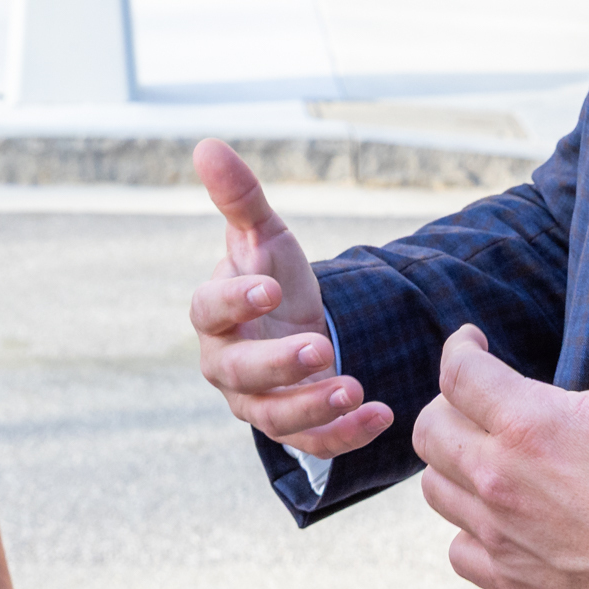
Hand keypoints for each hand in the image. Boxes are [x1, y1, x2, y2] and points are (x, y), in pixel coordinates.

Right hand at [189, 139, 393, 457]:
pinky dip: (344, 435)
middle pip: (241, 372)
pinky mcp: (292, 428)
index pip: (211, 310)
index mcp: (214, 314)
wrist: (295, 324)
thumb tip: (208, 145)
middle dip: (279, 365)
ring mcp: (256, 402)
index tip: (270, 288)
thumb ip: (239, 196)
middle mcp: (226, 364)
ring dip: (314, 408)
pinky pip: (313, 443)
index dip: (236, 299)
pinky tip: (380, 415)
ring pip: (275, 416)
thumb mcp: (263, 234)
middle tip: (321, 349)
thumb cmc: (270, 274)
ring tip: (356, 389)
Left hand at [412, 240, 588, 588]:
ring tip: (490, 450)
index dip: (461, 347)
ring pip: (435, 489)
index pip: (456, 371)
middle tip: (482, 397)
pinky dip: (468, 530)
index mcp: (531, 424)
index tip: (476, 342)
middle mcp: (501, 479)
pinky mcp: (511, 579)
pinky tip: (501, 514)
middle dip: (450, 402)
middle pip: (430, 428)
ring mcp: (501, 534)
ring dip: (454, 463)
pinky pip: (457, 549)